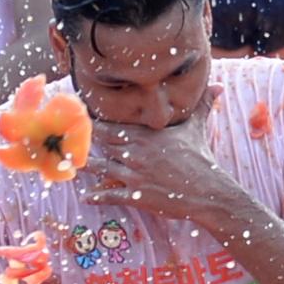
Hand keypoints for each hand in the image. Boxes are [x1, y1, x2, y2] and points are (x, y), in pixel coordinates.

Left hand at [75, 114, 247, 231]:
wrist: (208, 192)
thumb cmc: (201, 158)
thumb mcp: (198, 128)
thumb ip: (202, 105)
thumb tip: (218, 85)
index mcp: (145, 134)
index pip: (113, 125)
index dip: (94, 122)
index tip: (79, 118)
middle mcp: (135, 152)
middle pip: (102, 144)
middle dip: (84, 141)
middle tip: (65, 138)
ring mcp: (134, 174)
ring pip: (101, 168)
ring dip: (85, 166)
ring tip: (69, 164)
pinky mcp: (136, 195)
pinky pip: (110, 195)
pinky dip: (97, 197)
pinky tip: (86, 197)